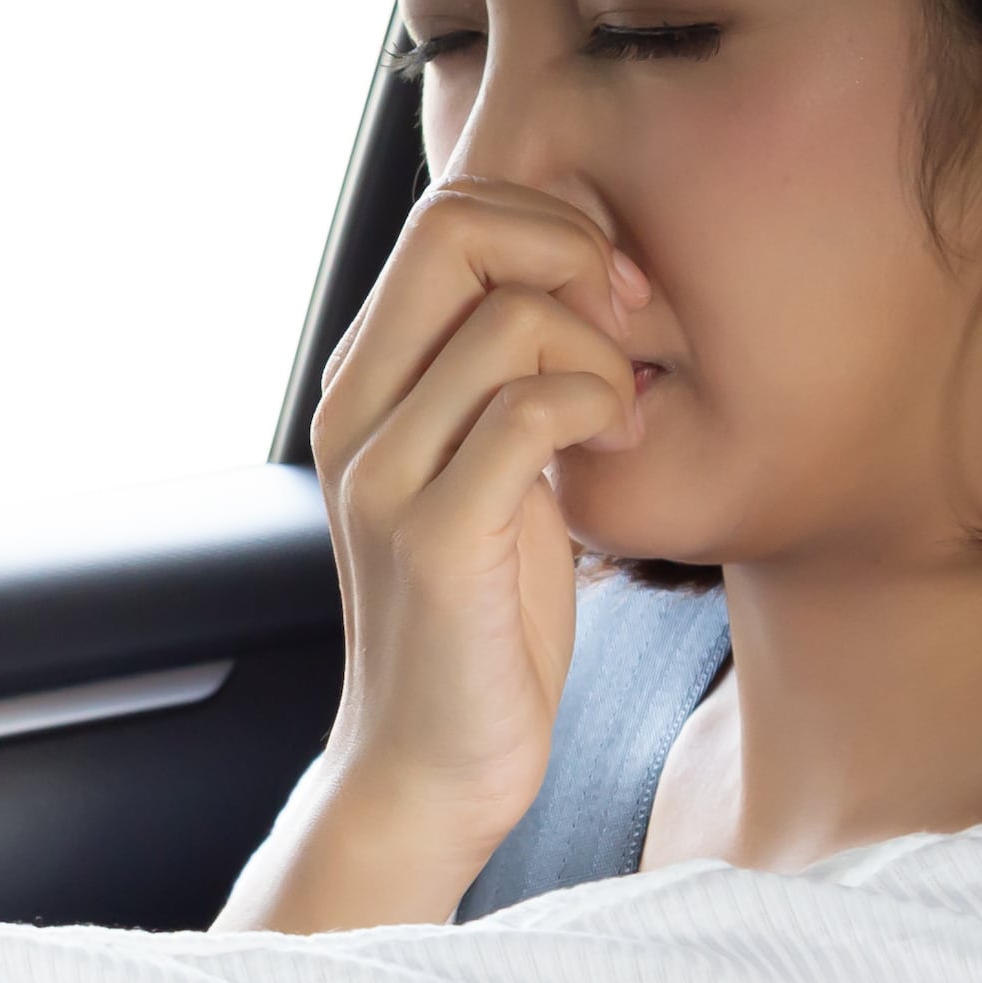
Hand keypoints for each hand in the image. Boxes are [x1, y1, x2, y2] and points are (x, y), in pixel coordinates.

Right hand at [242, 180, 652, 928]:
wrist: (430, 769)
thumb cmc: (482, 621)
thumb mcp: (491, 471)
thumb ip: (504, 375)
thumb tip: (583, 266)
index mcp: (364, 384)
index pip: (444, 212)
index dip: (549, 224)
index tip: (611, 297)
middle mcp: (355, 413)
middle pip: (457, 227)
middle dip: (572, 250)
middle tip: (626, 326)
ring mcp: (385, 474)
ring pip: (511, 318)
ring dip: (604, 354)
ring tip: (623, 417)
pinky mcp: (433, 538)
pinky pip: (532, 409)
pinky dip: (599, 407)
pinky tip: (616, 451)